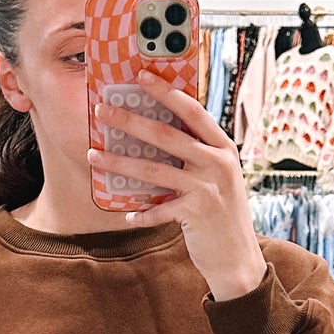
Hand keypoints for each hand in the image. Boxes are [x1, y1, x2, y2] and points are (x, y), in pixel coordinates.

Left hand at [90, 69, 267, 303]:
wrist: (239, 257)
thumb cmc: (222, 213)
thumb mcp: (218, 177)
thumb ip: (197, 155)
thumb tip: (157, 134)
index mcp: (223, 147)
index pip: (192, 110)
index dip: (166, 91)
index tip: (141, 76)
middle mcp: (218, 163)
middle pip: (166, 134)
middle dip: (130, 121)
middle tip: (102, 111)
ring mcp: (208, 188)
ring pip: (154, 169)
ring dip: (120, 162)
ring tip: (95, 155)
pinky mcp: (196, 213)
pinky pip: (158, 209)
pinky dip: (141, 213)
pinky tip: (127, 215)